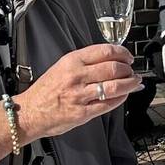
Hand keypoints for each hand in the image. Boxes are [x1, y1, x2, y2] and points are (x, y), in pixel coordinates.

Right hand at [15, 44, 140, 144]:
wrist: (29, 112)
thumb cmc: (46, 90)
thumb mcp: (62, 67)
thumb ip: (86, 62)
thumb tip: (112, 59)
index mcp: (71, 61)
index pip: (105, 51)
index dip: (123, 53)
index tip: (128, 57)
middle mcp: (77, 76)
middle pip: (114, 68)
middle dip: (128, 70)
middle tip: (132, 72)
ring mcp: (81, 95)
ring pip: (115, 86)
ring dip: (130, 84)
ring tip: (134, 82)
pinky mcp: (83, 112)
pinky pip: (109, 104)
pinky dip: (121, 98)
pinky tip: (124, 95)